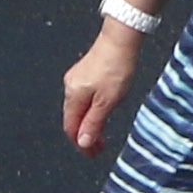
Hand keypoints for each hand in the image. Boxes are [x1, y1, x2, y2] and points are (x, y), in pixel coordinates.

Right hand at [61, 18, 148, 151]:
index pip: (71, 128)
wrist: (122, 38)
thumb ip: (94, 123)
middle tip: (100, 147)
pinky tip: (102, 110)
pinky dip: (91, 108)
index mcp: (73, 96)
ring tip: (103, 131)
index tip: (93, 154)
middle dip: (85, 135)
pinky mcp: (86, 70)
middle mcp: (70, 87)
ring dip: (89, 122)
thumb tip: (82, 143)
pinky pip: (84, 96)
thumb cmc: (116, 68)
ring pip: (79, 108)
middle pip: (73, 119)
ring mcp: (77, 78)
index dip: (81, 144)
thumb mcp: (108, 101)